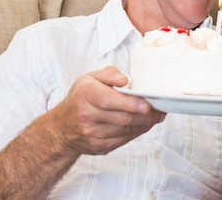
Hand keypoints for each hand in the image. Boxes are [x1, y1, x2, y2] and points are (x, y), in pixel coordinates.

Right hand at [50, 66, 165, 155]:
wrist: (61, 128)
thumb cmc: (80, 99)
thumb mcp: (89, 79)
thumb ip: (109, 74)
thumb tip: (125, 79)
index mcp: (85, 95)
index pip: (109, 100)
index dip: (130, 104)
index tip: (147, 104)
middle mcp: (86, 115)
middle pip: (122, 118)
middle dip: (146, 116)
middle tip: (160, 109)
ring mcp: (92, 134)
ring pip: (125, 131)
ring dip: (145, 124)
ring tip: (157, 116)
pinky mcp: (99, 147)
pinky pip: (124, 140)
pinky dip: (138, 132)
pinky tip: (145, 124)